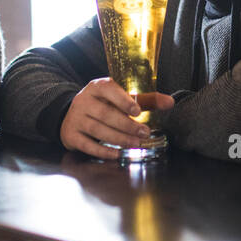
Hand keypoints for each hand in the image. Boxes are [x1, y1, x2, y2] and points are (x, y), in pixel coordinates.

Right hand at [59, 78, 174, 159]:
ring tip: (136, 144)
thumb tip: (170, 102)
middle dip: (126, 125)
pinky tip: (117, 154)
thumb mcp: (120, 98)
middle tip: (144, 133)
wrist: (70, 115)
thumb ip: (145, 100)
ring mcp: (76, 118)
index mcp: (97, 87)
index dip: (123, 100)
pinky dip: (103, 151)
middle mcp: (83, 101)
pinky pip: (87, 145)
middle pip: (105, 113)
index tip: (138, 111)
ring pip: (98, 130)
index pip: (109, 89)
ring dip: (119, 138)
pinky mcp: (71, 135)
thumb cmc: (102, 104)